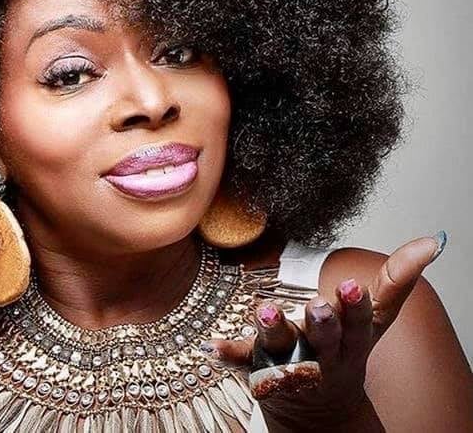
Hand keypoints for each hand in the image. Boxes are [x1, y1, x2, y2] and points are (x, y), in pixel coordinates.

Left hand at [201, 233, 446, 431]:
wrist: (322, 404)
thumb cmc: (349, 346)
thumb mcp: (377, 317)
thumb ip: (398, 279)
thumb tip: (430, 240)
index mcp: (352, 338)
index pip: (359, 321)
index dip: (356, 306)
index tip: (353, 286)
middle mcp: (323, 354)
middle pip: (323, 339)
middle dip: (322, 324)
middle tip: (317, 308)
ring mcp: (291, 364)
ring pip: (282, 350)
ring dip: (274, 332)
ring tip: (266, 313)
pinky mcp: (260, 370)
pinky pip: (244, 363)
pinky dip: (230, 355)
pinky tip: (213, 346)